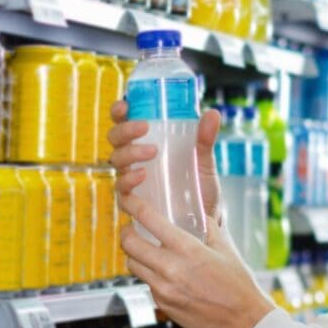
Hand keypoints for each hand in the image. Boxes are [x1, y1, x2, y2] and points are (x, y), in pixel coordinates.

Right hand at [108, 101, 223, 223]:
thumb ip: (205, 140)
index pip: (124, 122)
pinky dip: (129, 179)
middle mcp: (133, 159)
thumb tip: (212, 113)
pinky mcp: (132, 201)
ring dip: (130, 152)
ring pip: (116, 160)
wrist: (204, 223)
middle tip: (143, 127)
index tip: (125, 105)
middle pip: (115, 138)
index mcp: (145, 142)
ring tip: (152, 151)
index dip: (119, 111)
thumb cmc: (200, 189)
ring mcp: (130, 179)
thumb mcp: (204, 162)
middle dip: (124, 130)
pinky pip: (121, 188)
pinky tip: (142, 175)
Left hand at [118, 192, 274, 327]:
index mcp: (186, 248)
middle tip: (130, 228)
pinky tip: (162, 273)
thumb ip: (209, 228)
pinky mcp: (161, 303)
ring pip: (132, 264)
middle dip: (125, 232)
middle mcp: (170, 267)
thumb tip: (199, 212)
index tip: (127, 200)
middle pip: (129, 243)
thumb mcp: (225, 249)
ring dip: (134, 254)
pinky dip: (149, 274)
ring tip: (144, 250)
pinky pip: (145, 283)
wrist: (243, 322)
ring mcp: (162, 288)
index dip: (132, 205)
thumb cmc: (238, 284)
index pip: (148, 219)